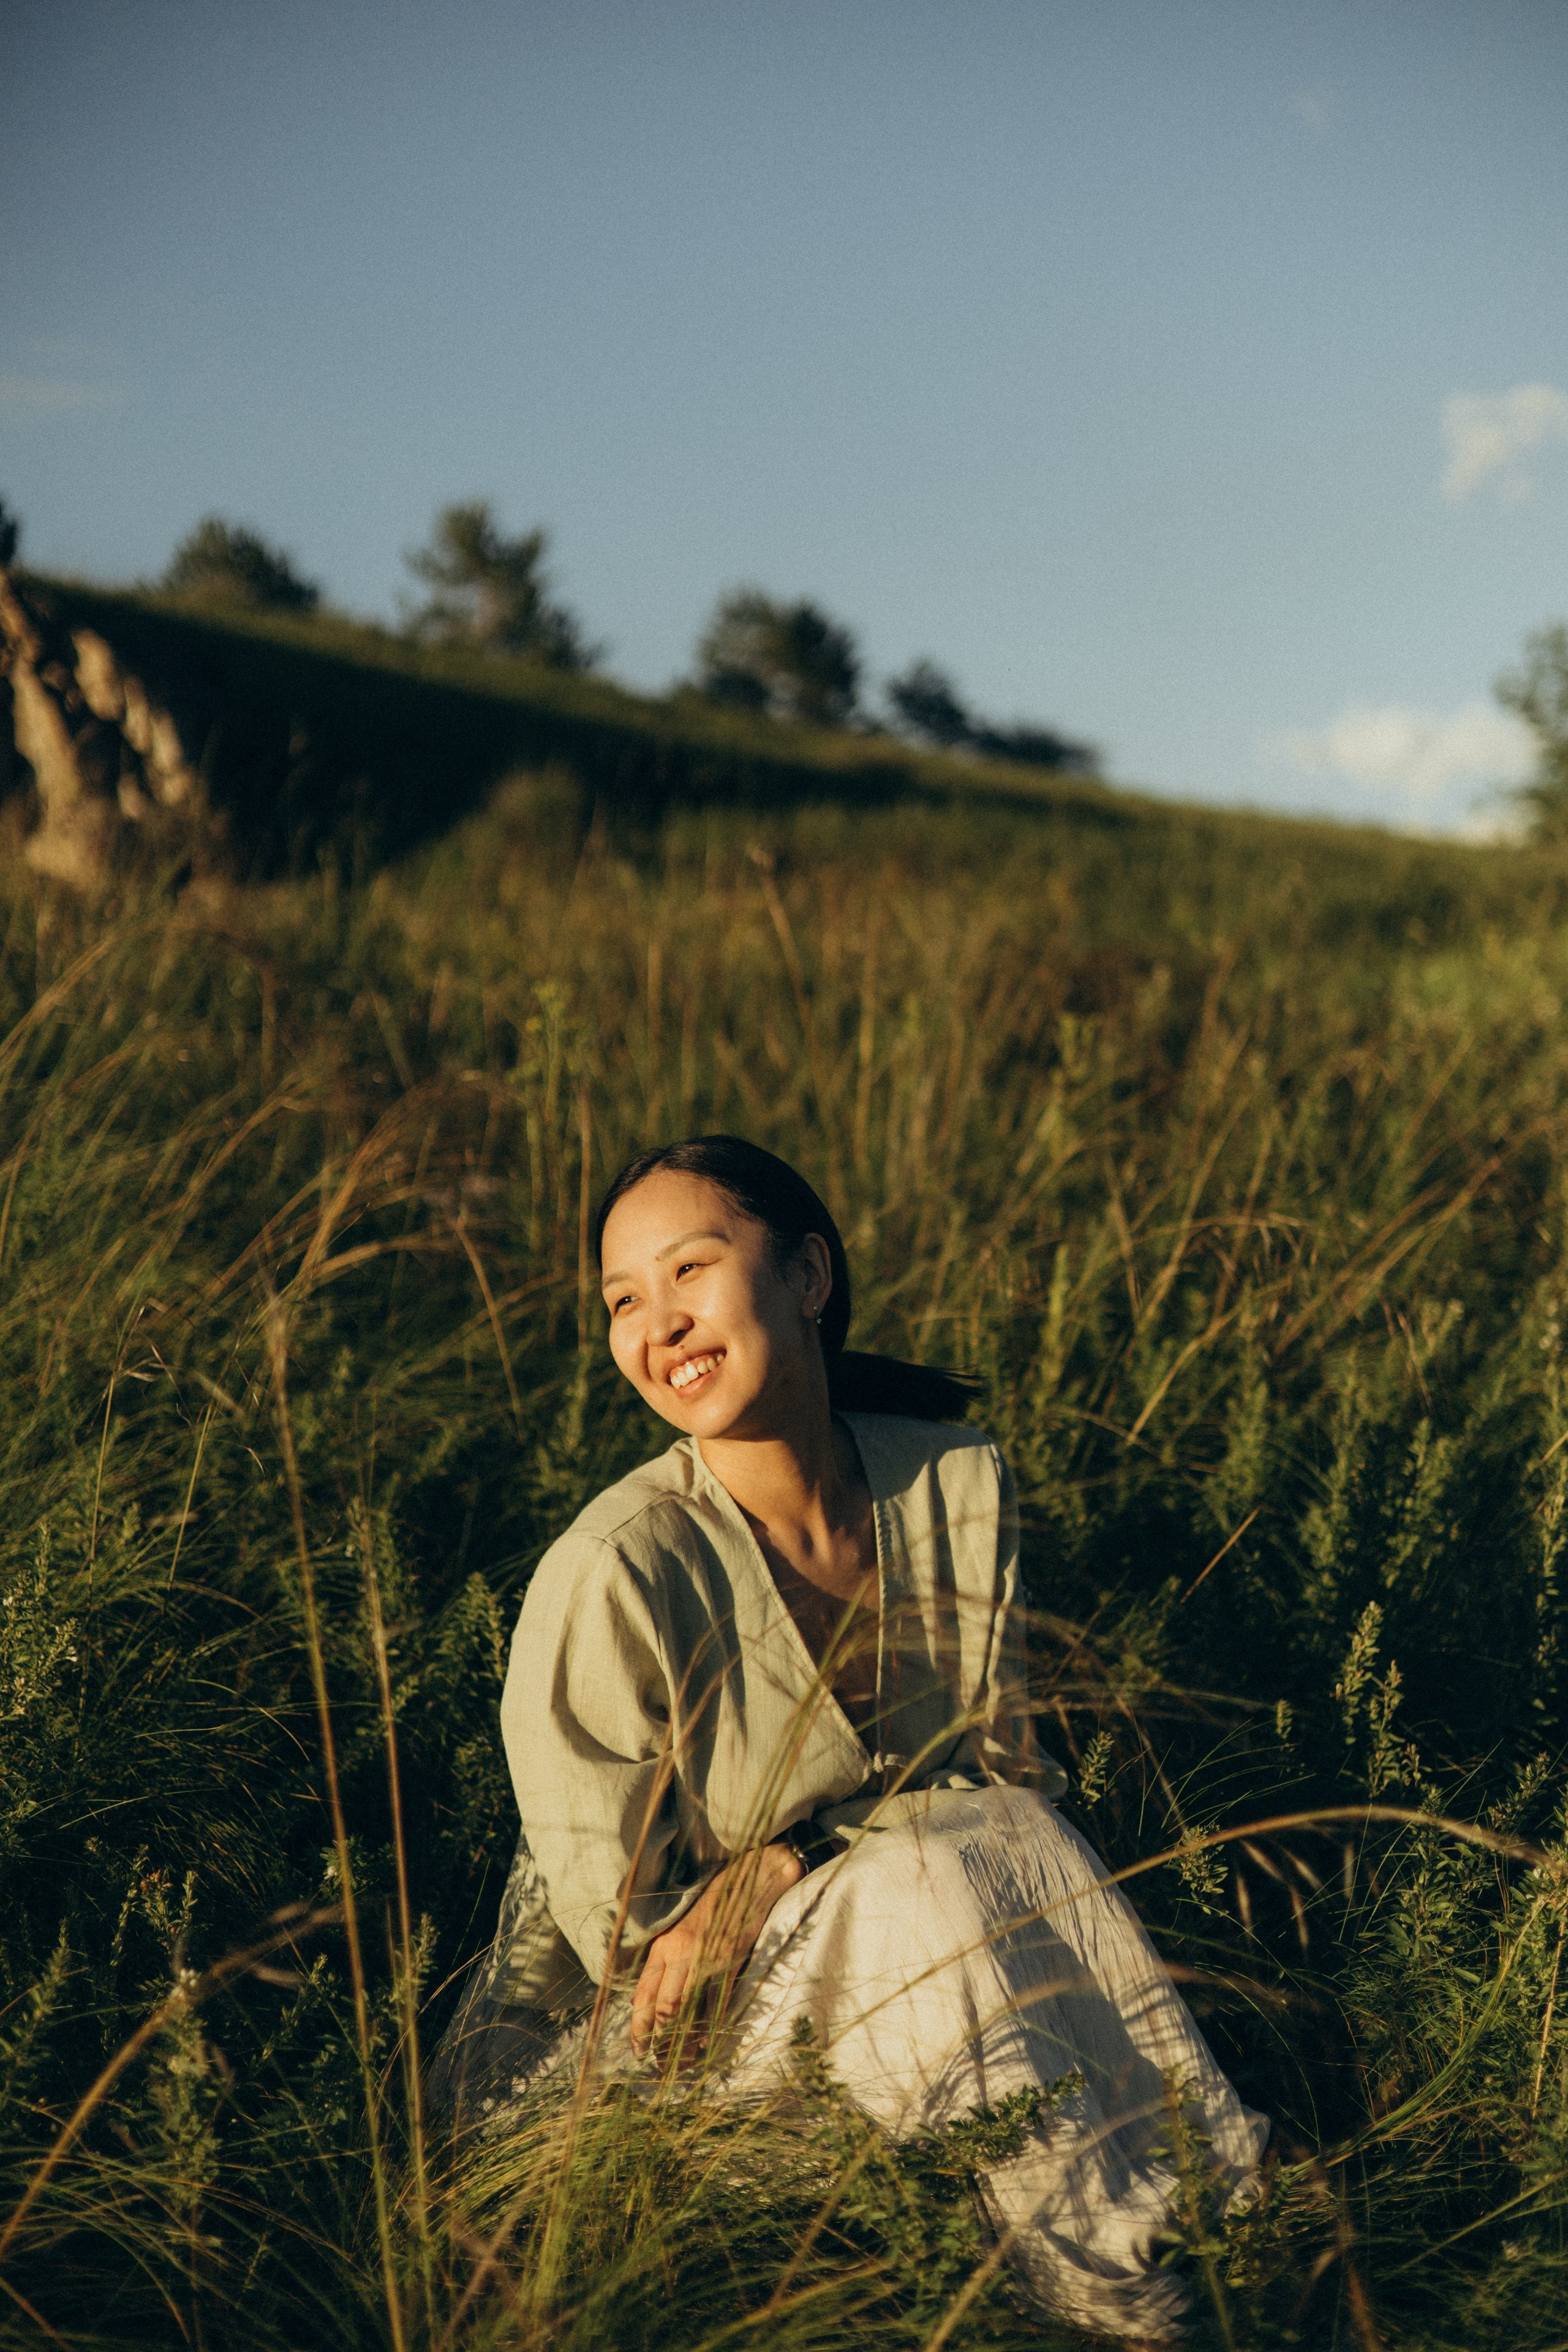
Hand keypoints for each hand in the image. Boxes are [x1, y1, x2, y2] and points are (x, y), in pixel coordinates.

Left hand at [631, 1841, 803, 2057]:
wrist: (750, 1880)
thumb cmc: (714, 1906)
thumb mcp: (681, 1930)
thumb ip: (667, 1960)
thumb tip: (652, 2001)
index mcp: (664, 1945)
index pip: (644, 1993)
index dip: (639, 2025)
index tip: (638, 2049)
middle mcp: (682, 1952)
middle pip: (664, 2006)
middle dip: (660, 2041)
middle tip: (659, 2065)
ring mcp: (708, 1957)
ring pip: (689, 2009)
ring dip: (684, 2042)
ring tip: (680, 2065)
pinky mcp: (732, 1961)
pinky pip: (717, 2003)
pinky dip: (710, 2028)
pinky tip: (705, 2046)